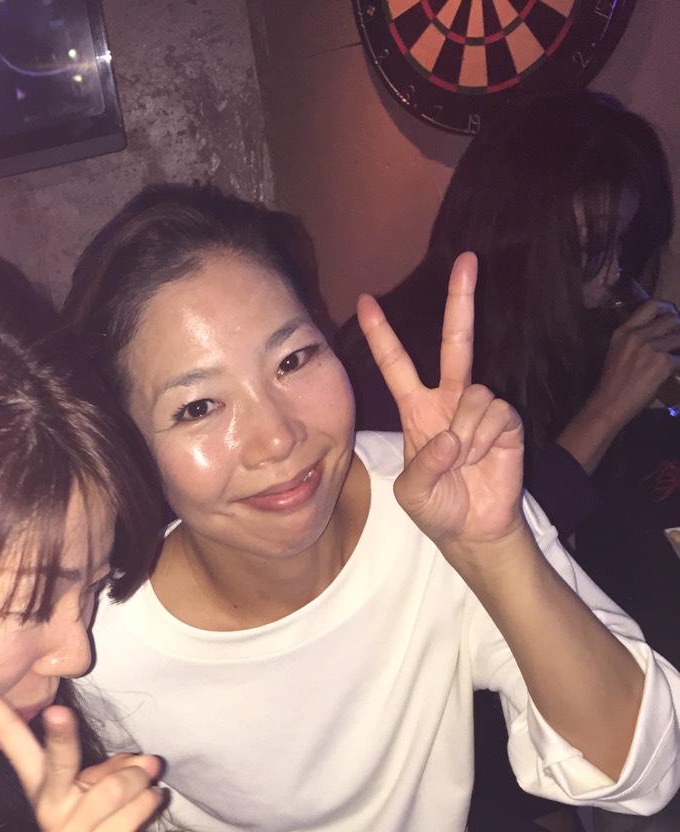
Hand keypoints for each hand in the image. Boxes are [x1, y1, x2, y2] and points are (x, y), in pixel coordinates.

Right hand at [0, 667, 163, 831]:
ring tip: (142, 788)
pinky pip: (134, 810)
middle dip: (61, 736)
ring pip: (117, 784)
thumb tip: (140, 762)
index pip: (9, 737)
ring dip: (139, 781)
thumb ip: (106, 769)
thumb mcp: (90, 794)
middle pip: (57, 761)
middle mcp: (48, 804)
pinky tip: (149, 804)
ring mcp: (69, 831)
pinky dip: (149, 801)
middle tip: (60, 712)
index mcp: (38, 782)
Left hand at [357, 252, 525, 548]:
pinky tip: (483, 458)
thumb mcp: (411, 494)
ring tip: (464, 460)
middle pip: (457, 342)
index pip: (396, 365)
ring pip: (474, 392)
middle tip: (467, 260)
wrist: (473, 530)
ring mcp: (479, 408)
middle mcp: (449, 400)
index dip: (382, 335)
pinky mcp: (507, 421)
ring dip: (466, 433)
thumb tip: (451, 438)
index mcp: (417, 411)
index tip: (365, 301)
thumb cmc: (437, 508)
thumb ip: (422, 467)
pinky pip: (495, 412)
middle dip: (461, 301)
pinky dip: (485, 439)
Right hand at [586, 297, 679, 431]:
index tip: (670, 318)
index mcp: (624, 331)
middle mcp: (637, 335)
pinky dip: (678, 366)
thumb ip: (634, 338)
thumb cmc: (611, 384)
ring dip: (679, 346)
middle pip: (672, 318)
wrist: (608, 405)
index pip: (652, 305)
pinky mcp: (662, 363)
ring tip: (673, 357)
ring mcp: (651, 348)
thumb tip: (658, 334)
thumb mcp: (616, 352)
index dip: (667, 309)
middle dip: (678, 329)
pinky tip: (672, 372)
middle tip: (675, 341)